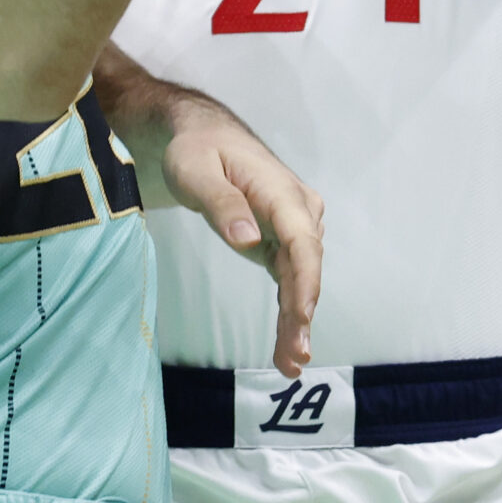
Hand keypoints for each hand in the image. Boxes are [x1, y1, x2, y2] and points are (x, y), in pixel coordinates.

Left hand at [157, 96, 324, 376]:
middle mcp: (299, 211)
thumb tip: (246, 237)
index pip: (301, 240)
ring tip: (290, 365)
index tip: (302, 314)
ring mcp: (294, 228)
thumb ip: (221, 202)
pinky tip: (287, 347)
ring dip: (297, 322)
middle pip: (306, 267)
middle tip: (295, 357)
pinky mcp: (282, 242)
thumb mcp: (196, 171)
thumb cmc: (197, 151)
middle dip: (302, 314)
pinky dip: (290, 313)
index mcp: (281, 192)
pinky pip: (290, 280)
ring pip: (301, 280)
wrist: (203, 137)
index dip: (304, 280)